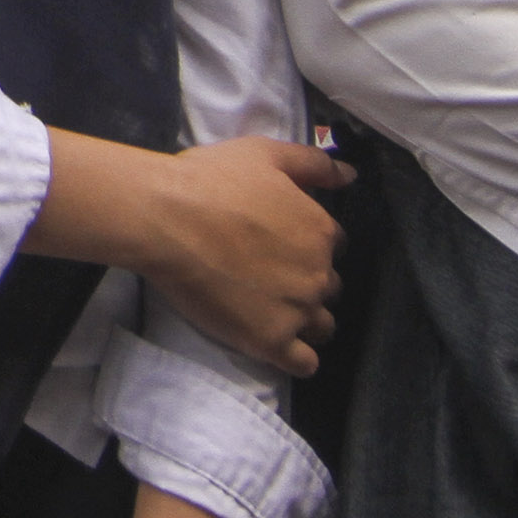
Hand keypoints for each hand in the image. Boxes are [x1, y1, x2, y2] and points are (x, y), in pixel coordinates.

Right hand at [38, 136, 351, 378]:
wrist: (166, 218)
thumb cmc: (211, 180)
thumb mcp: (265, 153)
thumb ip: (314, 163)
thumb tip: (351, 175)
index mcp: (320, 230)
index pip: (334, 245)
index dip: (308, 244)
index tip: (280, 243)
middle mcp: (318, 274)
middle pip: (328, 288)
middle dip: (307, 283)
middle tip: (268, 276)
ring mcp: (297, 312)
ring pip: (322, 328)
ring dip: (306, 322)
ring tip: (271, 313)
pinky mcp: (271, 342)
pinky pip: (304, 364)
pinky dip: (296, 357)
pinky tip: (275, 343)